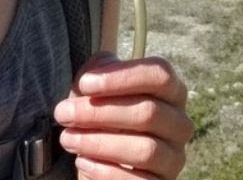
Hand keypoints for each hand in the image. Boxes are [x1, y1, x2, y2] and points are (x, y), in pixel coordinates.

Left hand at [55, 53, 192, 178]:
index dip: (122, 76)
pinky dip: (105, 171)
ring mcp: (174, 157)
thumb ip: (99, 72)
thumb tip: (94, 74)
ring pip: (145, 149)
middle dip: (100, 112)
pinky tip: (82, 161)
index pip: (160, 75)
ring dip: (99, 143)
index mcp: (171, 92)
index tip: (84, 83)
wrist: (106, 161)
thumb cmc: (103, 117)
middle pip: (149, 112)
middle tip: (63, 113)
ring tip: (68, 139)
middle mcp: (179, 124)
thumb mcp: (99, 90)